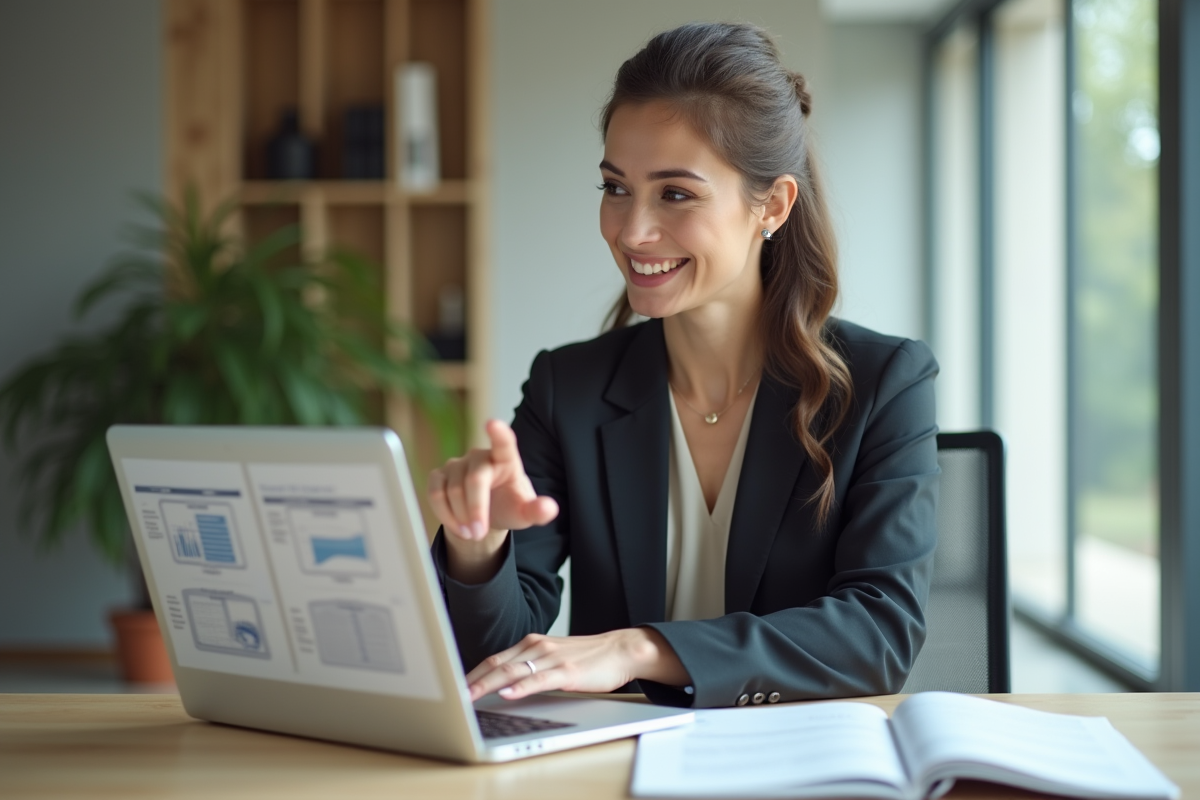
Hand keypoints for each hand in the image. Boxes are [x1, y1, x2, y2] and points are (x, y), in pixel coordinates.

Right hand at [428, 419, 558, 541]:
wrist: (485, 515)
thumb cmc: (509, 506)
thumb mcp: (525, 512)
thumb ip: (538, 511)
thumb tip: (549, 509)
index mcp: (506, 459)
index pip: (504, 443)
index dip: (499, 434)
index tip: (492, 423)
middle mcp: (480, 456)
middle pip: (474, 479)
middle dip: (476, 510)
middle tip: (479, 533)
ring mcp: (457, 463)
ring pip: (453, 490)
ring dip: (461, 517)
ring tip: (473, 532)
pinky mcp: (439, 475)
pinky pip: (435, 494)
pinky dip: (445, 515)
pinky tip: (458, 526)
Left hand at [465, 628, 689, 701]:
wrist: (621, 649)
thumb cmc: (587, 658)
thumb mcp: (553, 658)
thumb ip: (529, 667)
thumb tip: (504, 685)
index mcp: (531, 644)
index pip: (493, 659)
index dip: (471, 672)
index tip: (454, 686)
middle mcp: (537, 647)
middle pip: (496, 664)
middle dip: (472, 680)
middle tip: (452, 693)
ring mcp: (551, 657)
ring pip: (512, 671)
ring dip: (487, 685)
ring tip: (469, 696)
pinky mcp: (566, 670)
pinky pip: (539, 679)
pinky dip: (521, 687)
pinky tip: (508, 694)